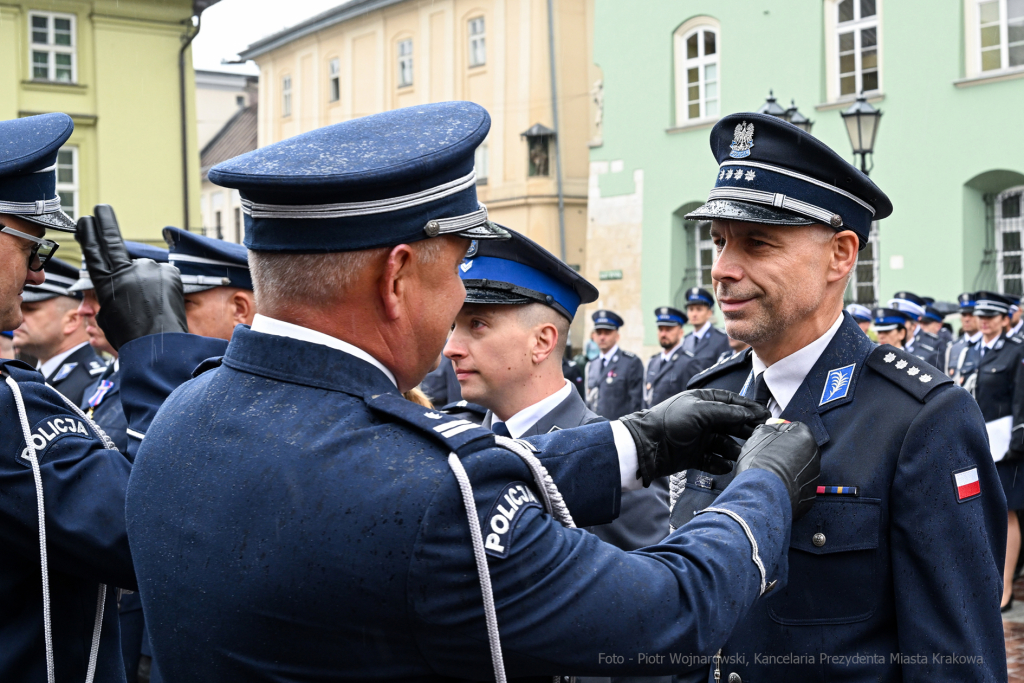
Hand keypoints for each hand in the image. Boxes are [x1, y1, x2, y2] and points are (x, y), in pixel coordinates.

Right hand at [75, 205, 186, 350]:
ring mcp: (149, 269)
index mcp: (106, 282)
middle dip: (105, 222)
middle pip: (114, 241)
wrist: (159, 345)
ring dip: (148, 283)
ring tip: (152, 306)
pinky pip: (164, 276)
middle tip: (102, 208)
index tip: (86, 219)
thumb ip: (114, 292)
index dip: (89, 234)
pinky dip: (164, 286)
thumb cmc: (131, 336)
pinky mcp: (170, 272)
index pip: (94, 251)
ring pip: (146, 271)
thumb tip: (124, 284)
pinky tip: (163, 303)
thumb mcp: (110, 315)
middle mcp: (126, 271)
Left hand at [618, 389, 770, 486]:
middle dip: (745, 430)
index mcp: (702, 401)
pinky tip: (725, 466)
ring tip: (741, 454)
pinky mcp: (694, 455)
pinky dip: (719, 463)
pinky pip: (712, 460)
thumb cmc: (669, 422)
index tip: (764, 415)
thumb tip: (747, 414)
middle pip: (730, 423)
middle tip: (760, 436)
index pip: (731, 402)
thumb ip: (725, 412)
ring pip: (724, 443)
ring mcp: (698, 437)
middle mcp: (702, 418)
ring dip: (733, 449)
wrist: (646, 446)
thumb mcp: (699, 411)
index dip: (748, 408)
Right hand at [734, 422, 819, 518]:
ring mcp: (814, 478)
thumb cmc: (761, 464)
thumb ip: (769, 427)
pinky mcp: (809, 496)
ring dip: (789, 467)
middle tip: (769, 454)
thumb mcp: (759, 435)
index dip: (780, 430)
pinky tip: (776, 485)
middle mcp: (815, 457)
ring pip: (800, 467)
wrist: (763, 495)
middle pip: (800, 448)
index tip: (770, 436)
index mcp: (805, 438)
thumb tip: (772, 427)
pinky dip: (790, 484)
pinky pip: (799, 485)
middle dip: (787, 449)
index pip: (795, 427)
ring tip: (771, 472)